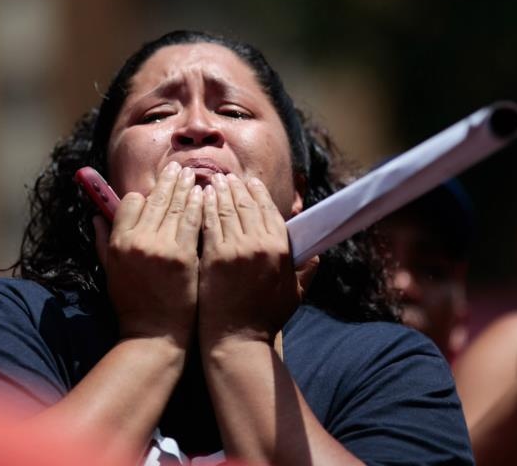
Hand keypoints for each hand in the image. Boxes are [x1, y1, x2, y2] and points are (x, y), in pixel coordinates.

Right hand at [93, 162, 202, 348]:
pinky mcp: (184, 256)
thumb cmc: (133, 305)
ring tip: (193, 175)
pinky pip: (193, 222)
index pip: (130, 202)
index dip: (143, 196)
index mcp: (118, 242)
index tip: (153, 191)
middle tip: (179, 167)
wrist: (155, 335)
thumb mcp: (110, 271)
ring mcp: (161, 247)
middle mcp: (137, 241)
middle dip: (169, 180)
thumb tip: (96, 215)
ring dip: (186, 187)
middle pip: (155, 199)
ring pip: (176, 206)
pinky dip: (199, 206)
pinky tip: (205, 196)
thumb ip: (103, 241)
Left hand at [197, 174, 307, 347]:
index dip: (258, 194)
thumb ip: (306, 271)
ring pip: (227, 210)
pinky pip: (209, 223)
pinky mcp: (215, 256)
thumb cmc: (265, 319)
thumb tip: (315, 253)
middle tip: (228, 176)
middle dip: (237, 188)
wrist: (237, 340)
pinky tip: (200, 199)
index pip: (270, 211)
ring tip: (213, 181)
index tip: (250, 182)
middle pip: (247, 205)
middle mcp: (261, 245)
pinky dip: (205, 208)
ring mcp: (236, 249)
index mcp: (281, 250)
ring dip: (220, 192)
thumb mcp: (295, 295)